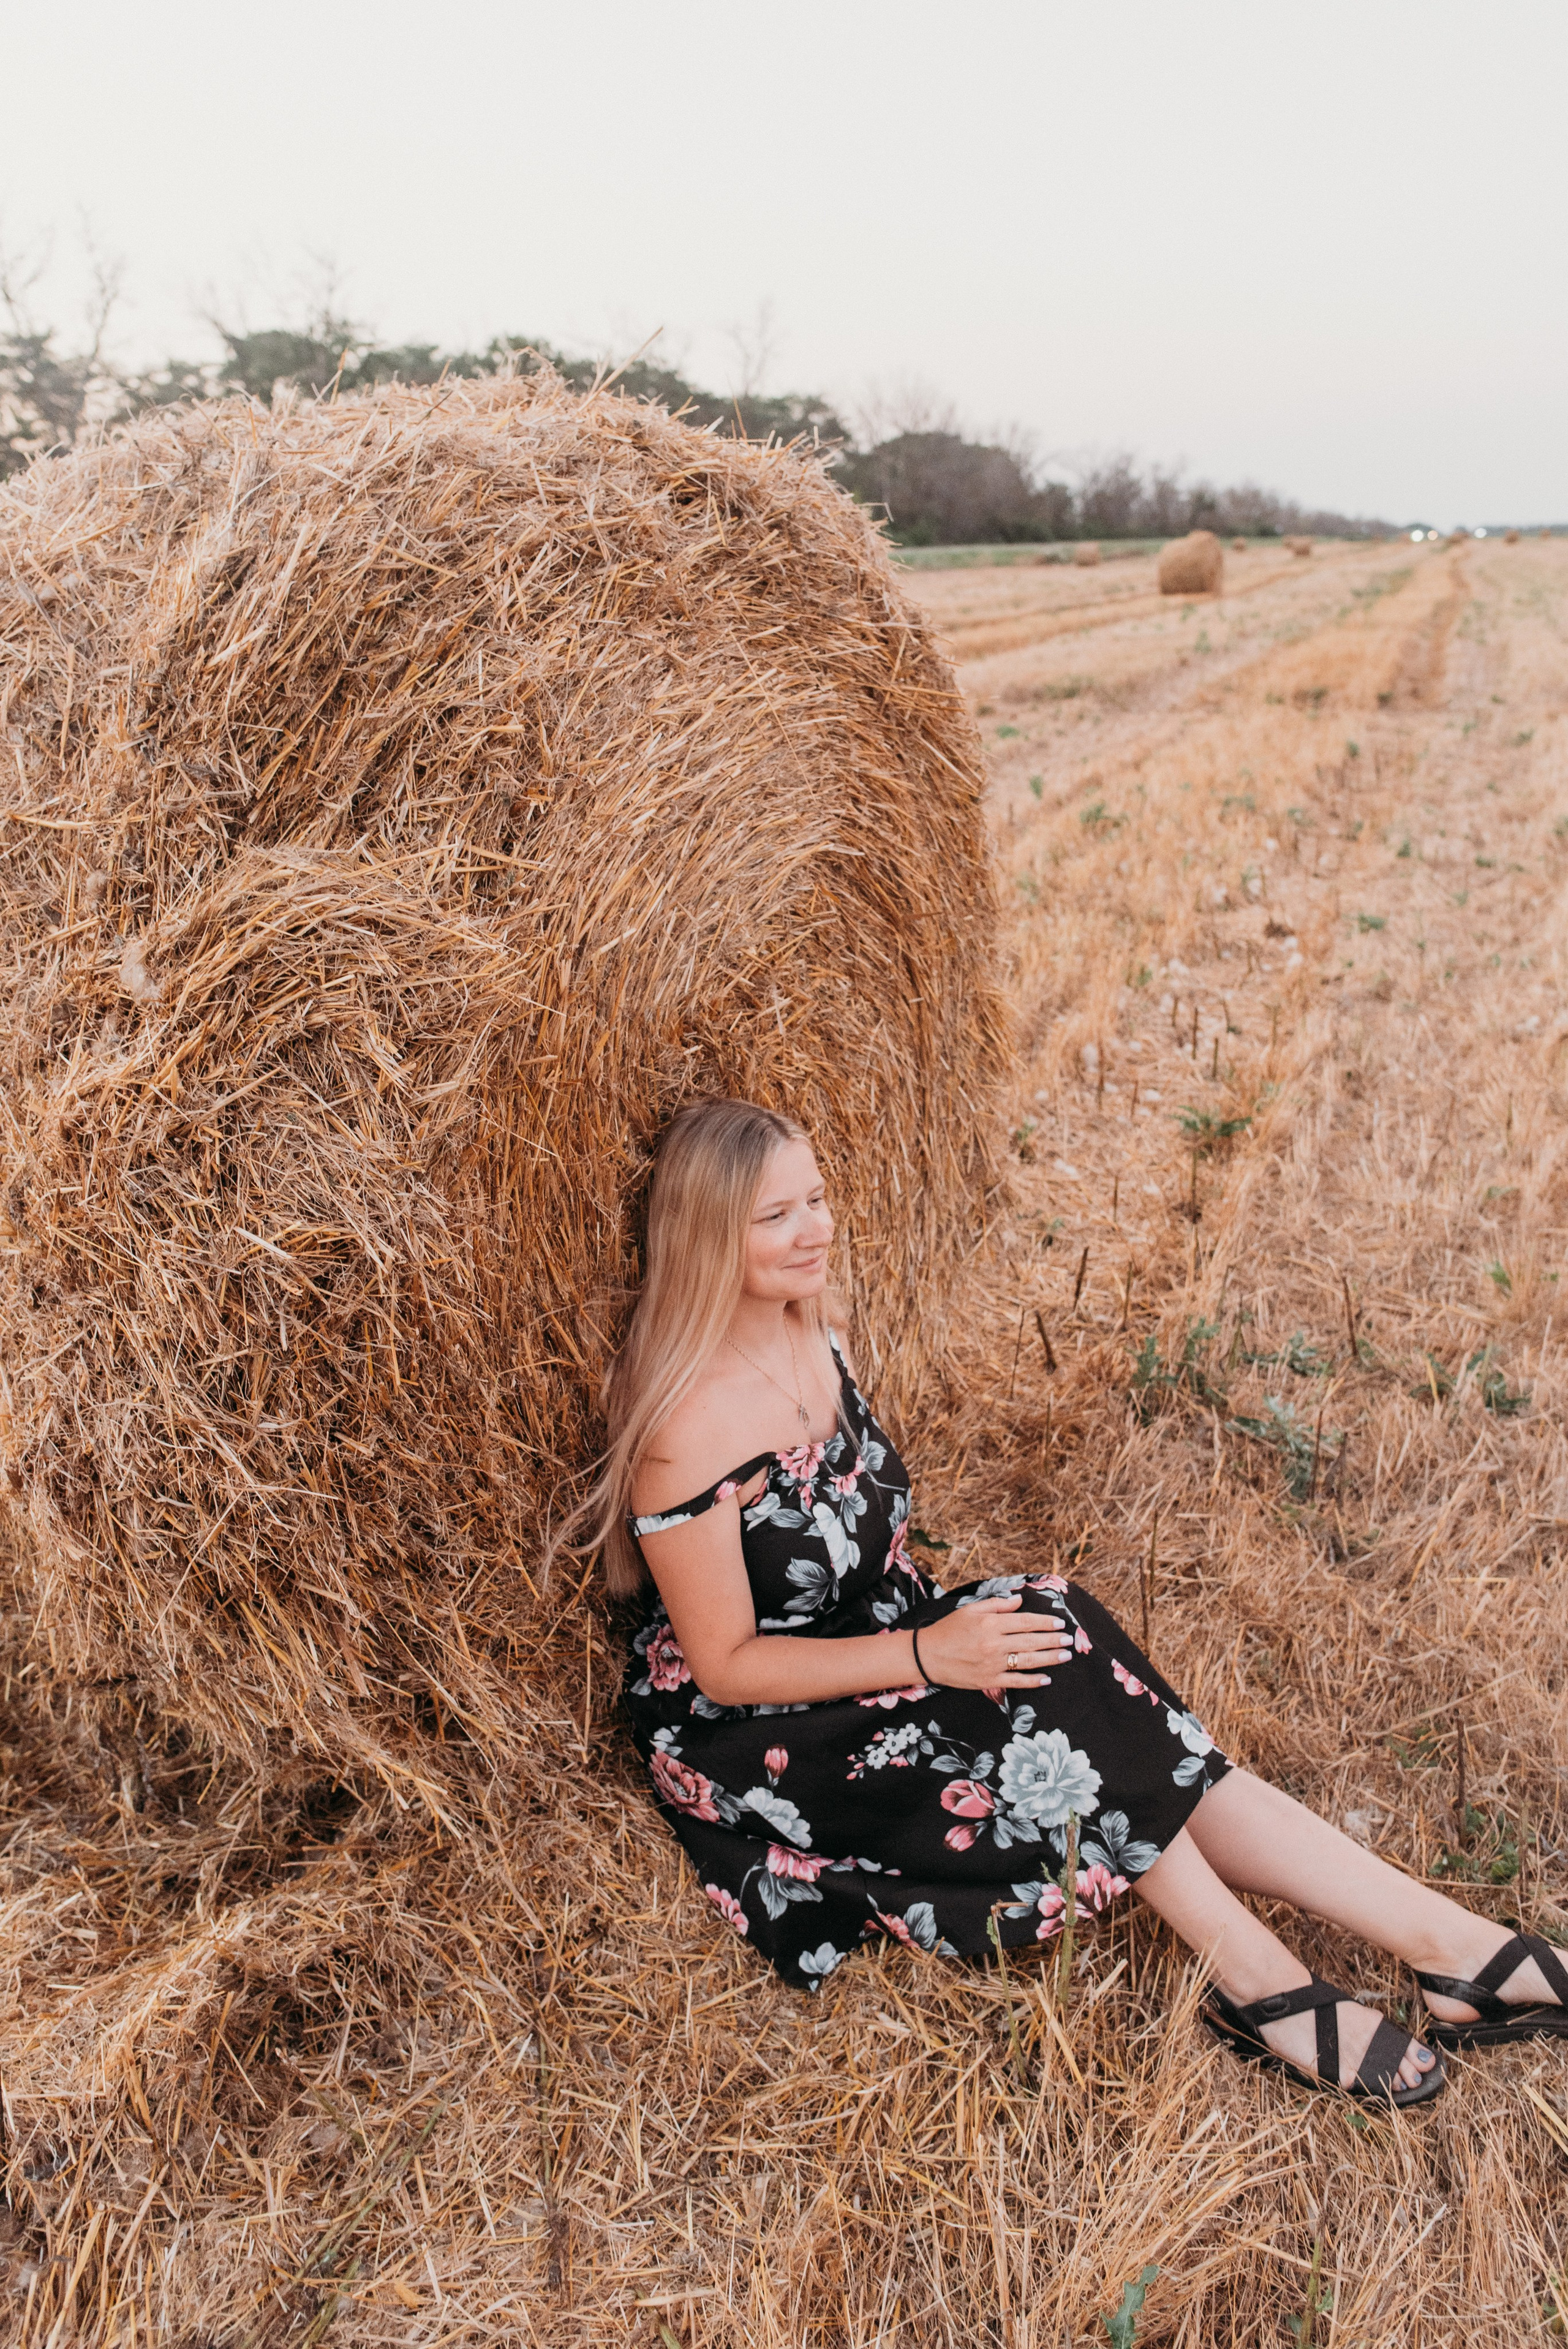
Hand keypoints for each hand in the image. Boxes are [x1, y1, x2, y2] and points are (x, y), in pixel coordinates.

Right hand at [918, 1595, 1072, 1689]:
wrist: (928, 1656)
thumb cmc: (949, 1629)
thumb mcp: (970, 1610)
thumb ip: (997, 1604)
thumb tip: (1020, 1601)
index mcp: (991, 1623)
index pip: (1026, 1621)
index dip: (1045, 1622)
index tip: (1060, 1622)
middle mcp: (994, 1643)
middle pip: (1031, 1641)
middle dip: (1053, 1640)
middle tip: (1069, 1639)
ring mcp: (993, 1664)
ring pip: (1028, 1661)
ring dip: (1050, 1658)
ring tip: (1065, 1656)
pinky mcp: (989, 1680)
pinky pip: (1016, 1681)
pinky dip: (1033, 1681)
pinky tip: (1046, 1679)